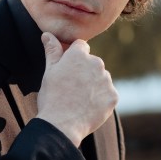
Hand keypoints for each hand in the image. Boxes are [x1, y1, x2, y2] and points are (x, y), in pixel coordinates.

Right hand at [36, 31, 117, 146]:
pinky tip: (88, 108)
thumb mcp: (49, 72)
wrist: (61, 125)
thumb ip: (52, 51)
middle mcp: (96, 63)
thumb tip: (47, 34)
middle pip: (93, 63)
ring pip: (101, 79)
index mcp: (79, 55)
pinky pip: (108, 95)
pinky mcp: (113, 96)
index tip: (68, 71)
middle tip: (72, 89)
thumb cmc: (52, 97)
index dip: (74, 58)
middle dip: (85, 72)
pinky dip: (100, 100)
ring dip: (94, 86)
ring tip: (80, 100)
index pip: (81, 47)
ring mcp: (106, 80)